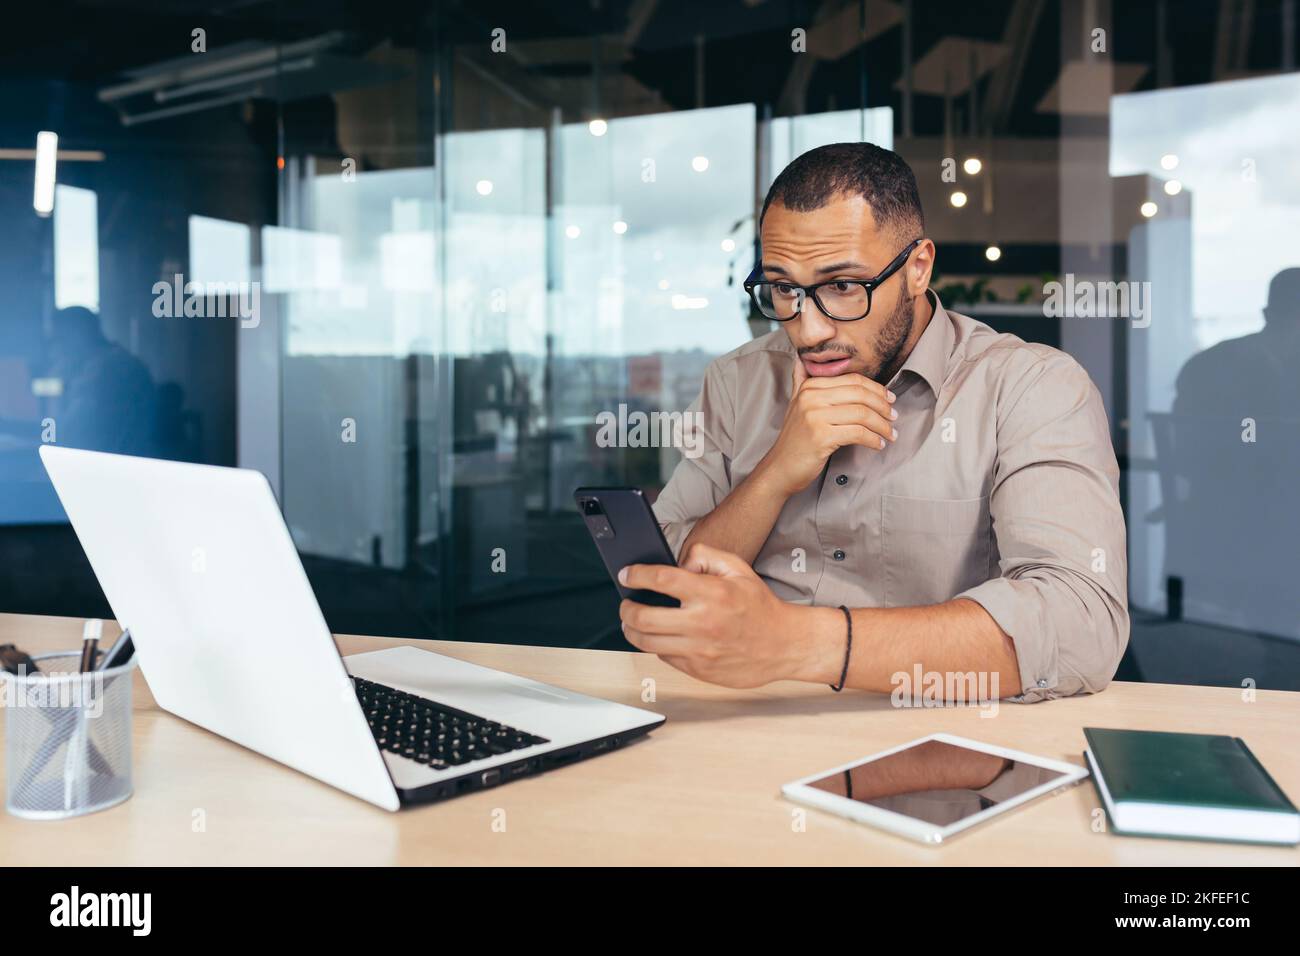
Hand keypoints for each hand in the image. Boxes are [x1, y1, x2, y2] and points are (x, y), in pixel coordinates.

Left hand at [618, 544, 820, 687]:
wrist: (784, 645)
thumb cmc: (760, 606)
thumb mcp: (738, 569)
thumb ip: (706, 556)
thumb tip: (679, 562)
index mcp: (711, 594)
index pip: (661, 579)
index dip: (637, 575)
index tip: (626, 574)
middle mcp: (702, 623)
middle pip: (643, 617)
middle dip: (626, 608)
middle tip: (626, 603)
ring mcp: (699, 650)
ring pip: (647, 642)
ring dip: (632, 631)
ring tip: (632, 622)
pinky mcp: (699, 669)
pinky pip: (664, 657)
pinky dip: (656, 646)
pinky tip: (661, 637)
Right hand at [754, 359, 896, 496]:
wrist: (780, 468)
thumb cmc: (794, 439)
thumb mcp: (795, 404)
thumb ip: (801, 380)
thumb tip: (802, 359)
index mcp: (809, 386)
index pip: (853, 380)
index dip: (877, 389)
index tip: (890, 400)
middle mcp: (810, 398)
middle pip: (860, 394)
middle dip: (883, 406)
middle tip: (894, 417)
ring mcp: (815, 417)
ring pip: (862, 414)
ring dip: (882, 425)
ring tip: (890, 433)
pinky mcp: (821, 437)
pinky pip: (858, 433)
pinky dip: (874, 440)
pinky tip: (878, 444)